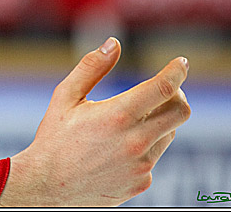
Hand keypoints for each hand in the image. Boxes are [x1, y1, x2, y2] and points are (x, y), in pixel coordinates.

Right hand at [0, 37, 190, 206]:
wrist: (48, 185)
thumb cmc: (54, 137)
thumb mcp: (65, 97)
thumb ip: (91, 67)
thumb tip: (113, 43)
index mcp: (117, 116)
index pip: (163, 87)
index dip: (177, 71)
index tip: (182, 62)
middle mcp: (136, 141)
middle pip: (180, 111)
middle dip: (178, 95)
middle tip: (164, 90)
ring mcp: (142, 165)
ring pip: (168, 133)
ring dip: (158, 121)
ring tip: (127, 122)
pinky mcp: (142, 181)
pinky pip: (154, 156)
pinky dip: (145, 146)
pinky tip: (117, 149)